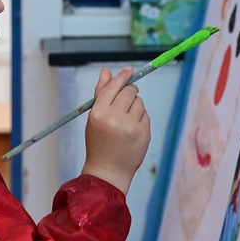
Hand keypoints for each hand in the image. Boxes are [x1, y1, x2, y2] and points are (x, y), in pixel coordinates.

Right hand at [81, 67, 149, 194]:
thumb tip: (106, 71)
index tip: (129, 70)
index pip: (113, 87)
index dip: (122, 77)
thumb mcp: (95, 117)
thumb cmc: (99, 141)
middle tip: (126, 100)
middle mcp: (114, 118)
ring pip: (139, 102)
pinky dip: (140, 118)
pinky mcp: (143, 132)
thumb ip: (101, 93)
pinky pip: (145, 114)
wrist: (108, 169)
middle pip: (129, 91)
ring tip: (125, 121)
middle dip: (130, 91)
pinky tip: (132, 129)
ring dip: (134, 106)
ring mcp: (130, 125)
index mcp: (98, 113)